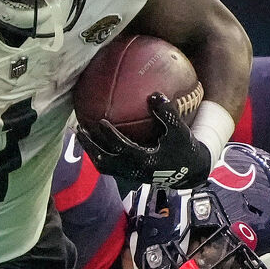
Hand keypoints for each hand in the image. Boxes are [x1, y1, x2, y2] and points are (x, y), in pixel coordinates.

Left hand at [79, 93, 212, 187]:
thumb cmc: (184, 149)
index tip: (100, 121)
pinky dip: (98, 153)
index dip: (110, 136)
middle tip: (79, 130)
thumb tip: (154, 94)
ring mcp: (129, 174)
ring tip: (81, 135)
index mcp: (145, 160)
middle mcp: (133, 170)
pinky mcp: (129, 175)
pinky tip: (94, 140)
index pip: (122, 148)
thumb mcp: (179, 131)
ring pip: (103, 166)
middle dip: (90, 146)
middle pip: (104, 161)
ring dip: (91, 151)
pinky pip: (108, 166)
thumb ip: (167, 113)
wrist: (189, 171)